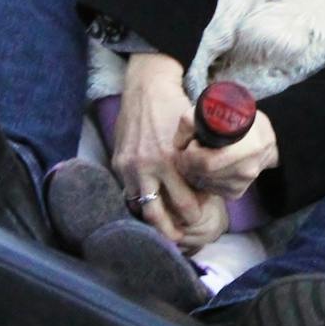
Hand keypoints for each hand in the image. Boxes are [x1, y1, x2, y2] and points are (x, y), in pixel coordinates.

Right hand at [108, 52, 207, 244]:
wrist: (147, 87)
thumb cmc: (176, 107)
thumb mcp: (194, 134)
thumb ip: (195, 161)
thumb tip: (205, 187)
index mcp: (172, 160)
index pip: (184, 201)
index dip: (194, 214)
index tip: (202, 220)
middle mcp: (149, 167)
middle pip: (159, 213)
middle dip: (173, 230)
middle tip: (184, 238)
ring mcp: (130, 167)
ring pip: (141, 207)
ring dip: (154, 221)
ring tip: (166, 232)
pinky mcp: (119, 163)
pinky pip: (129, 192)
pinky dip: (140, 202)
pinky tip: (150, 208)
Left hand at [177, 110, 278, 198]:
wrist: (265, 138)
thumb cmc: (239, 120)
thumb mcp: (218, 109)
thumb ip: (192, 121)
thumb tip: (178, 144)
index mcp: (249, 147)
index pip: (208, 162)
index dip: (192, 154)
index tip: (192, 143)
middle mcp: (247, 170)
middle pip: (203, 174)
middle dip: (188, 163)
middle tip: (187, 151)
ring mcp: (243, 183)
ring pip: (204, 183)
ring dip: (193, 171)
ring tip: (197, 156)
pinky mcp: (237, 192)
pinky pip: (210, 190)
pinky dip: (201, 179)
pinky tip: (205, 166)